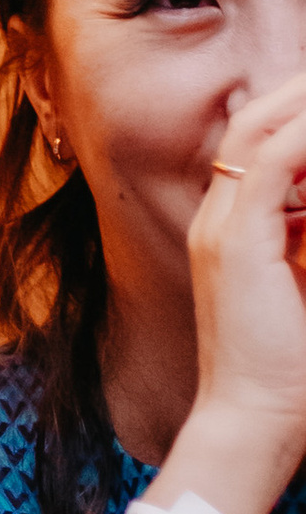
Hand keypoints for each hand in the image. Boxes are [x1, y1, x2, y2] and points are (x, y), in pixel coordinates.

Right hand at [177, 70, 305, 513]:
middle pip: (251, 125)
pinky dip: (300, 140)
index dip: (293, 115)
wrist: (254, 418)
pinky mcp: (235, 242)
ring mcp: (219, 228)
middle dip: (297, 95)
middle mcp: (217, 219)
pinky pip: (268, 167)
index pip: (255, 147)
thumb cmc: (287, 370)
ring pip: (256, 134)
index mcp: (232, 230)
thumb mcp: (305, 283)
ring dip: (300, 106)